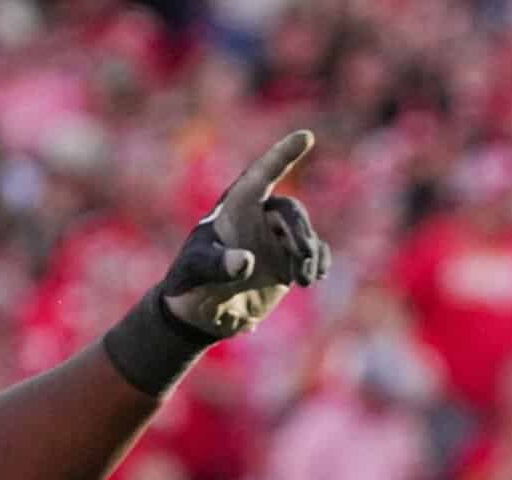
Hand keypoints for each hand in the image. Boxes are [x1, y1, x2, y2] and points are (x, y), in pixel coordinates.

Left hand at [160, 130, 329, 338]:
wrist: (202, 312)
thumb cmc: (191, 283)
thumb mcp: (197, 271)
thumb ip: (219, 264)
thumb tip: (246, 262)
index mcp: (235, 208)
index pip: (261, 175)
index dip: (283, 155)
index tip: (306, 136)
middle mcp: (258, 218)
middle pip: (292, 212)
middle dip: (301, 235)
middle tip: (303, 262)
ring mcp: (275, 239)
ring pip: (306, 234)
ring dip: (310, 255)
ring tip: (303, 281)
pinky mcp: (288, 261)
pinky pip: (315, 252)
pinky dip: (320, 263)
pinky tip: (314, 278)